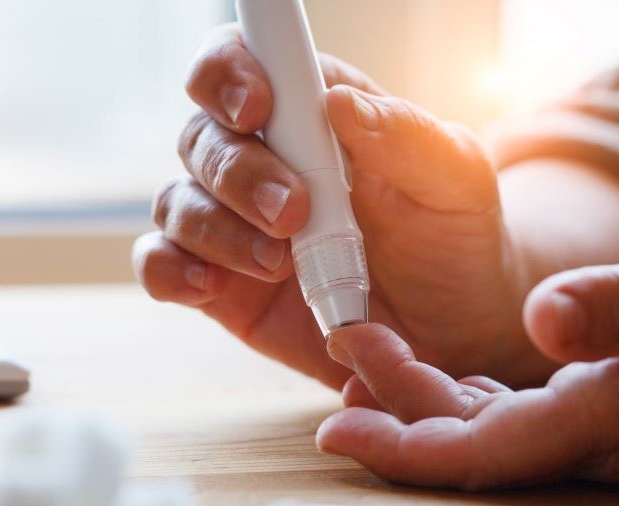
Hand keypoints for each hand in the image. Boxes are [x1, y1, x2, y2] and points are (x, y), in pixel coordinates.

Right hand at [133, 24, 547, 388]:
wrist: (453, 328)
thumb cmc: (452, 241)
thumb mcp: (456, 182)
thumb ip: (406, 136)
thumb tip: (339, 101)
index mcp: (315, 116)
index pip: (246, 63)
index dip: (231, 73)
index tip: (257, 108)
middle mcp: (265, 161)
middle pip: (203, 136)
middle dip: (240, 173)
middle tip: (294, 213)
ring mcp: (236, 224)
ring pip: (177, 202)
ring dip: (217, 229)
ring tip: (279, 263)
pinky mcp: (223, 283)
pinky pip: (163, 265)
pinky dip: (172, 272)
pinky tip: (211, 287)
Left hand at [317, 228, 618, 489]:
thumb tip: (539, 319)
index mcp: (616, 415)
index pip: (484, 452)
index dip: (403, 449)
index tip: (338, 432)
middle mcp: (606, 436)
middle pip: (475, 442)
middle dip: (398, 406)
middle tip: (347, 349)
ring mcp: (616, 429)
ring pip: (497, 428)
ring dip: (429, 395)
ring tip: (376, 348)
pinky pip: (530, 414)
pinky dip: (475, 395)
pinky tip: (448, 371)